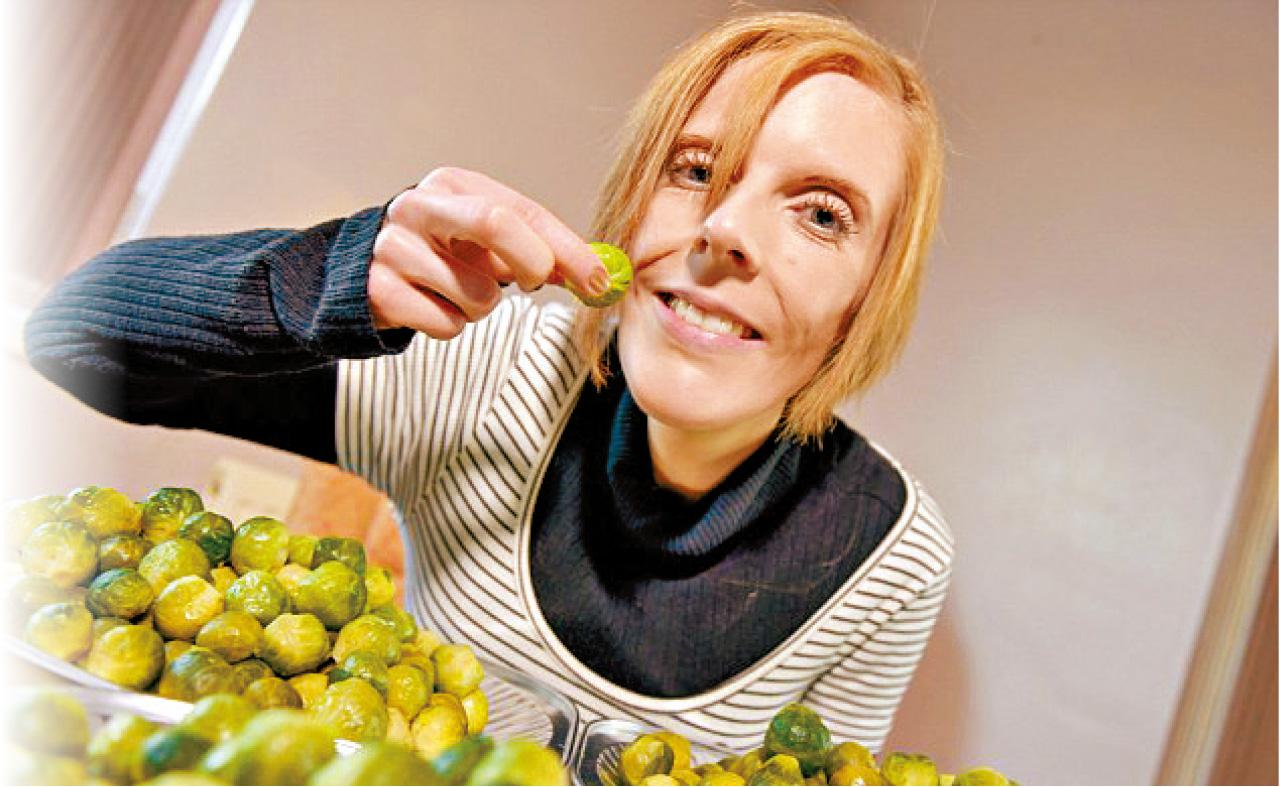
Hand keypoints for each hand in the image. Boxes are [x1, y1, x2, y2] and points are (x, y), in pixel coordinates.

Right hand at [369, 167, 609, 337]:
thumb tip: (596, 274)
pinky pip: (447, 325)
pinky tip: (431, 306)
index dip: (568, 248)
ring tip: (458, 292)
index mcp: (453, 185)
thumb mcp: (484, 240)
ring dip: (484, 307)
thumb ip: (537, 249)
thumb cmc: (439, 252)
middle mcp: (419, 207)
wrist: (359, 272)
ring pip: (478, 294)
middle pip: (495, 223)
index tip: (600, 280)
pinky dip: (452, 325)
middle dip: (533, 263)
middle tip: (539, 286)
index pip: (523, 211)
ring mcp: (394, 248)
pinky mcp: (379, 291)